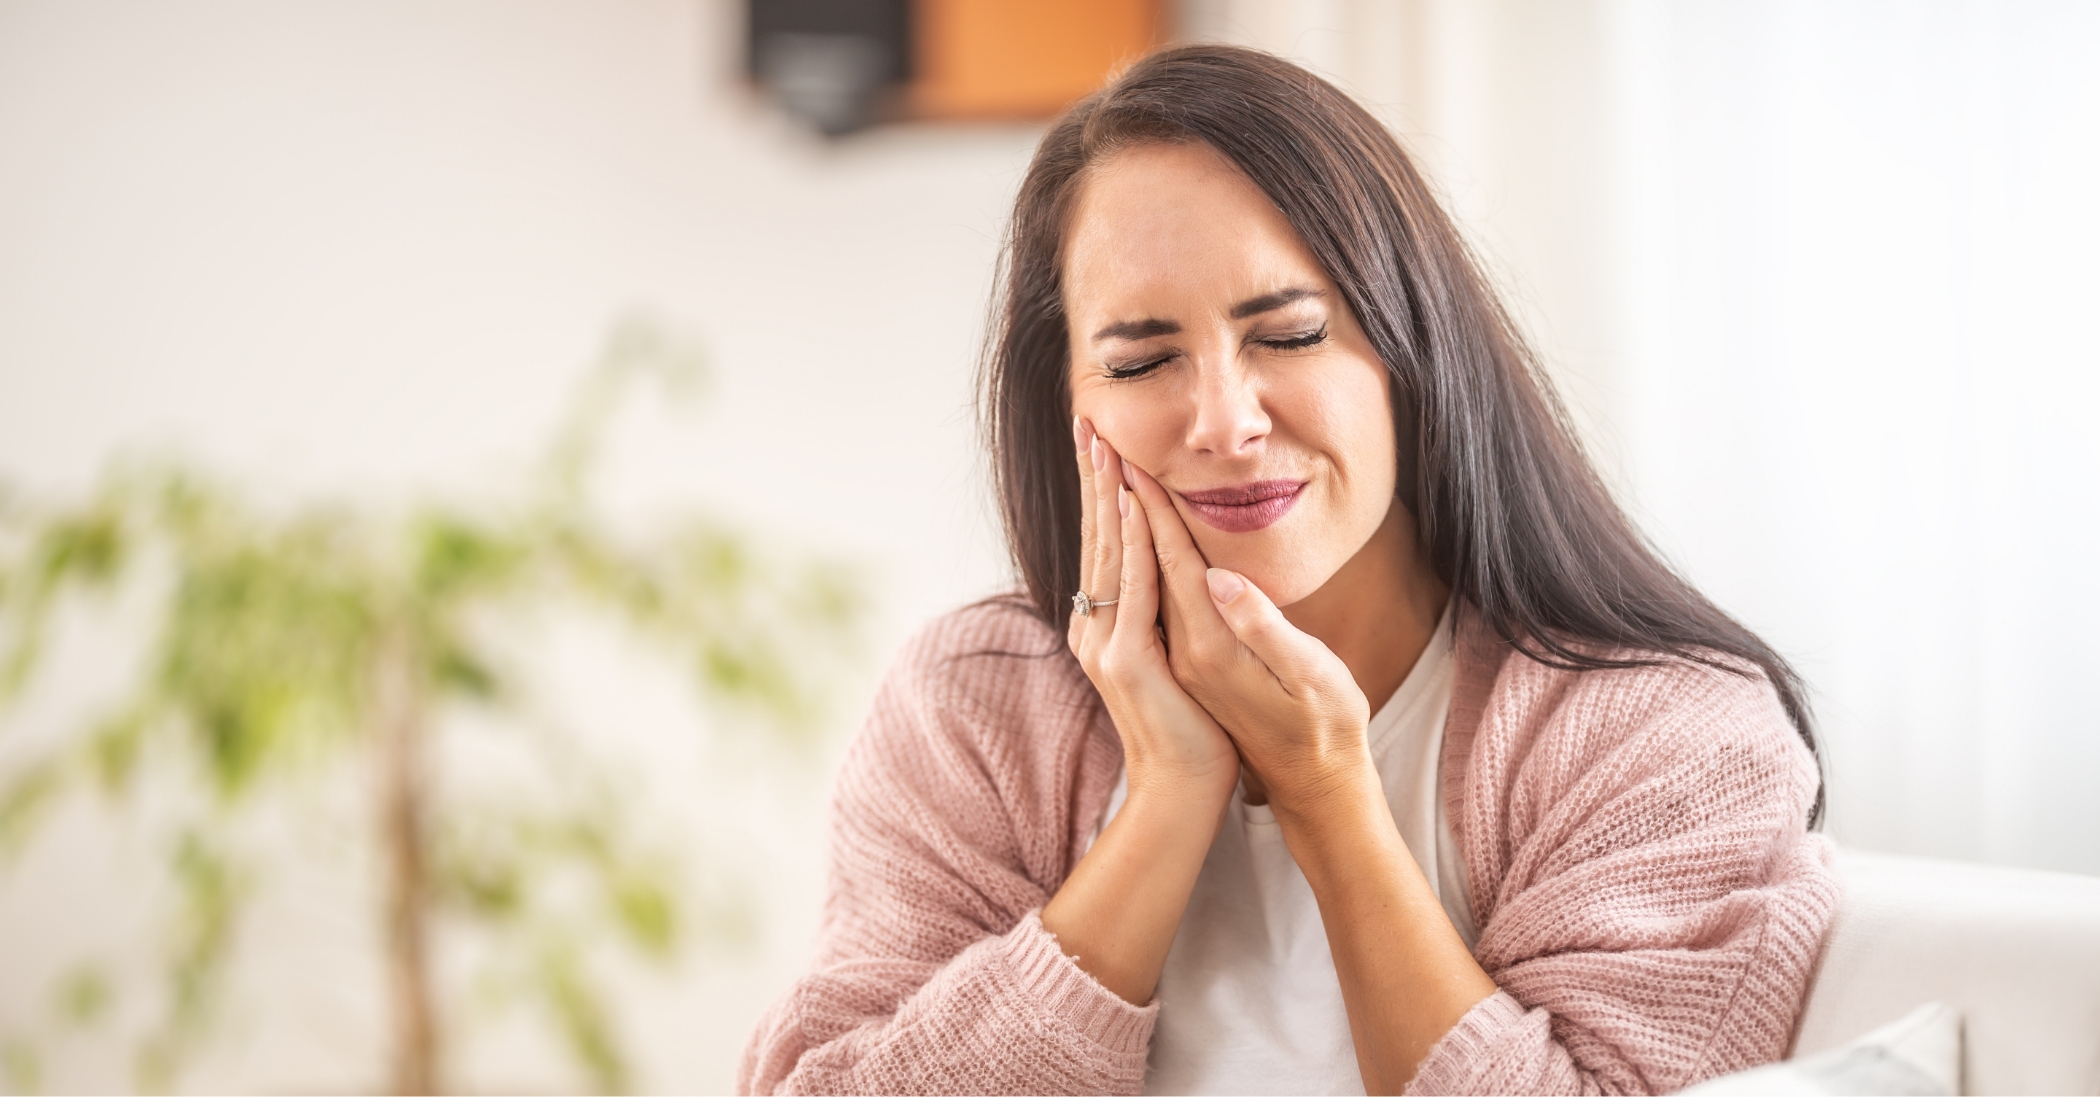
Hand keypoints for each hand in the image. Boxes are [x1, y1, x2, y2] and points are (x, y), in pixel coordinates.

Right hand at [1067, 419, 1239, 801]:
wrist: (1184, 788)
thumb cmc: (1191, 727)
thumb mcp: (1173, 659)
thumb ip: (1161, 619)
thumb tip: (1165, 580)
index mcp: (1108, 624)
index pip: (1106, 543)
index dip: (1102, 490)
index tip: (1101, 442)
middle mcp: (1097, 628)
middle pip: (1097, 536)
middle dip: (1094, 476)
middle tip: (1089, 420)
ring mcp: (1106, 644)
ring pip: (1109, 552)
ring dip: (1106, 493)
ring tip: (1105, 444)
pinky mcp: (1127, 661)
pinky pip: (1132, 588)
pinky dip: (1130, 543)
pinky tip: (1130, 504)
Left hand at [1120, 462, 1373, 814]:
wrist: (1306, 786)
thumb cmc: (1324, 729)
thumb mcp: (1309, 678)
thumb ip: (1265, 628)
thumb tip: (1221, 579)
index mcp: (1208, 649)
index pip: (1171, 563)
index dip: (1154, 509)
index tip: (1132, 461)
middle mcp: (1182, 651)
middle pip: (1136, 563)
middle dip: (1118, 502)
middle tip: (1095, 444)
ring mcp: (1176, 658)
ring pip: (1130, 577)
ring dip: (1115, 522)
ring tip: (1099, 474)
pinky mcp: (1180, 661)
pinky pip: (1143, 598)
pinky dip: (1130, 557)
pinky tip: (1126, 535)